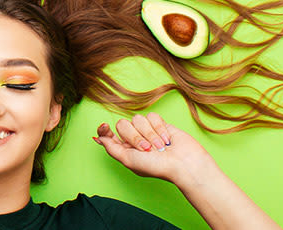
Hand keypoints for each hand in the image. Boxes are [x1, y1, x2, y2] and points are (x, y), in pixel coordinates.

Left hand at [94, 112, 215, 184]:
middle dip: (135, 137)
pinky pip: (152, 116)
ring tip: (159, 147)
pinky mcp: (160, 124)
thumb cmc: (157, 166)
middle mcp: (134, 139)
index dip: (104, 129)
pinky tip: (166, 139)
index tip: (104, 126)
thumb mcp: (128, 160)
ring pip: (138, 119)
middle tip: (147, 149)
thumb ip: (112, 148)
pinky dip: (159, 128)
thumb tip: (99, 138)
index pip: (108, 134)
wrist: (182, 163)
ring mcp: (147, 130)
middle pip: (123, 125)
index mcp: (124, 149)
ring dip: (149, 134)